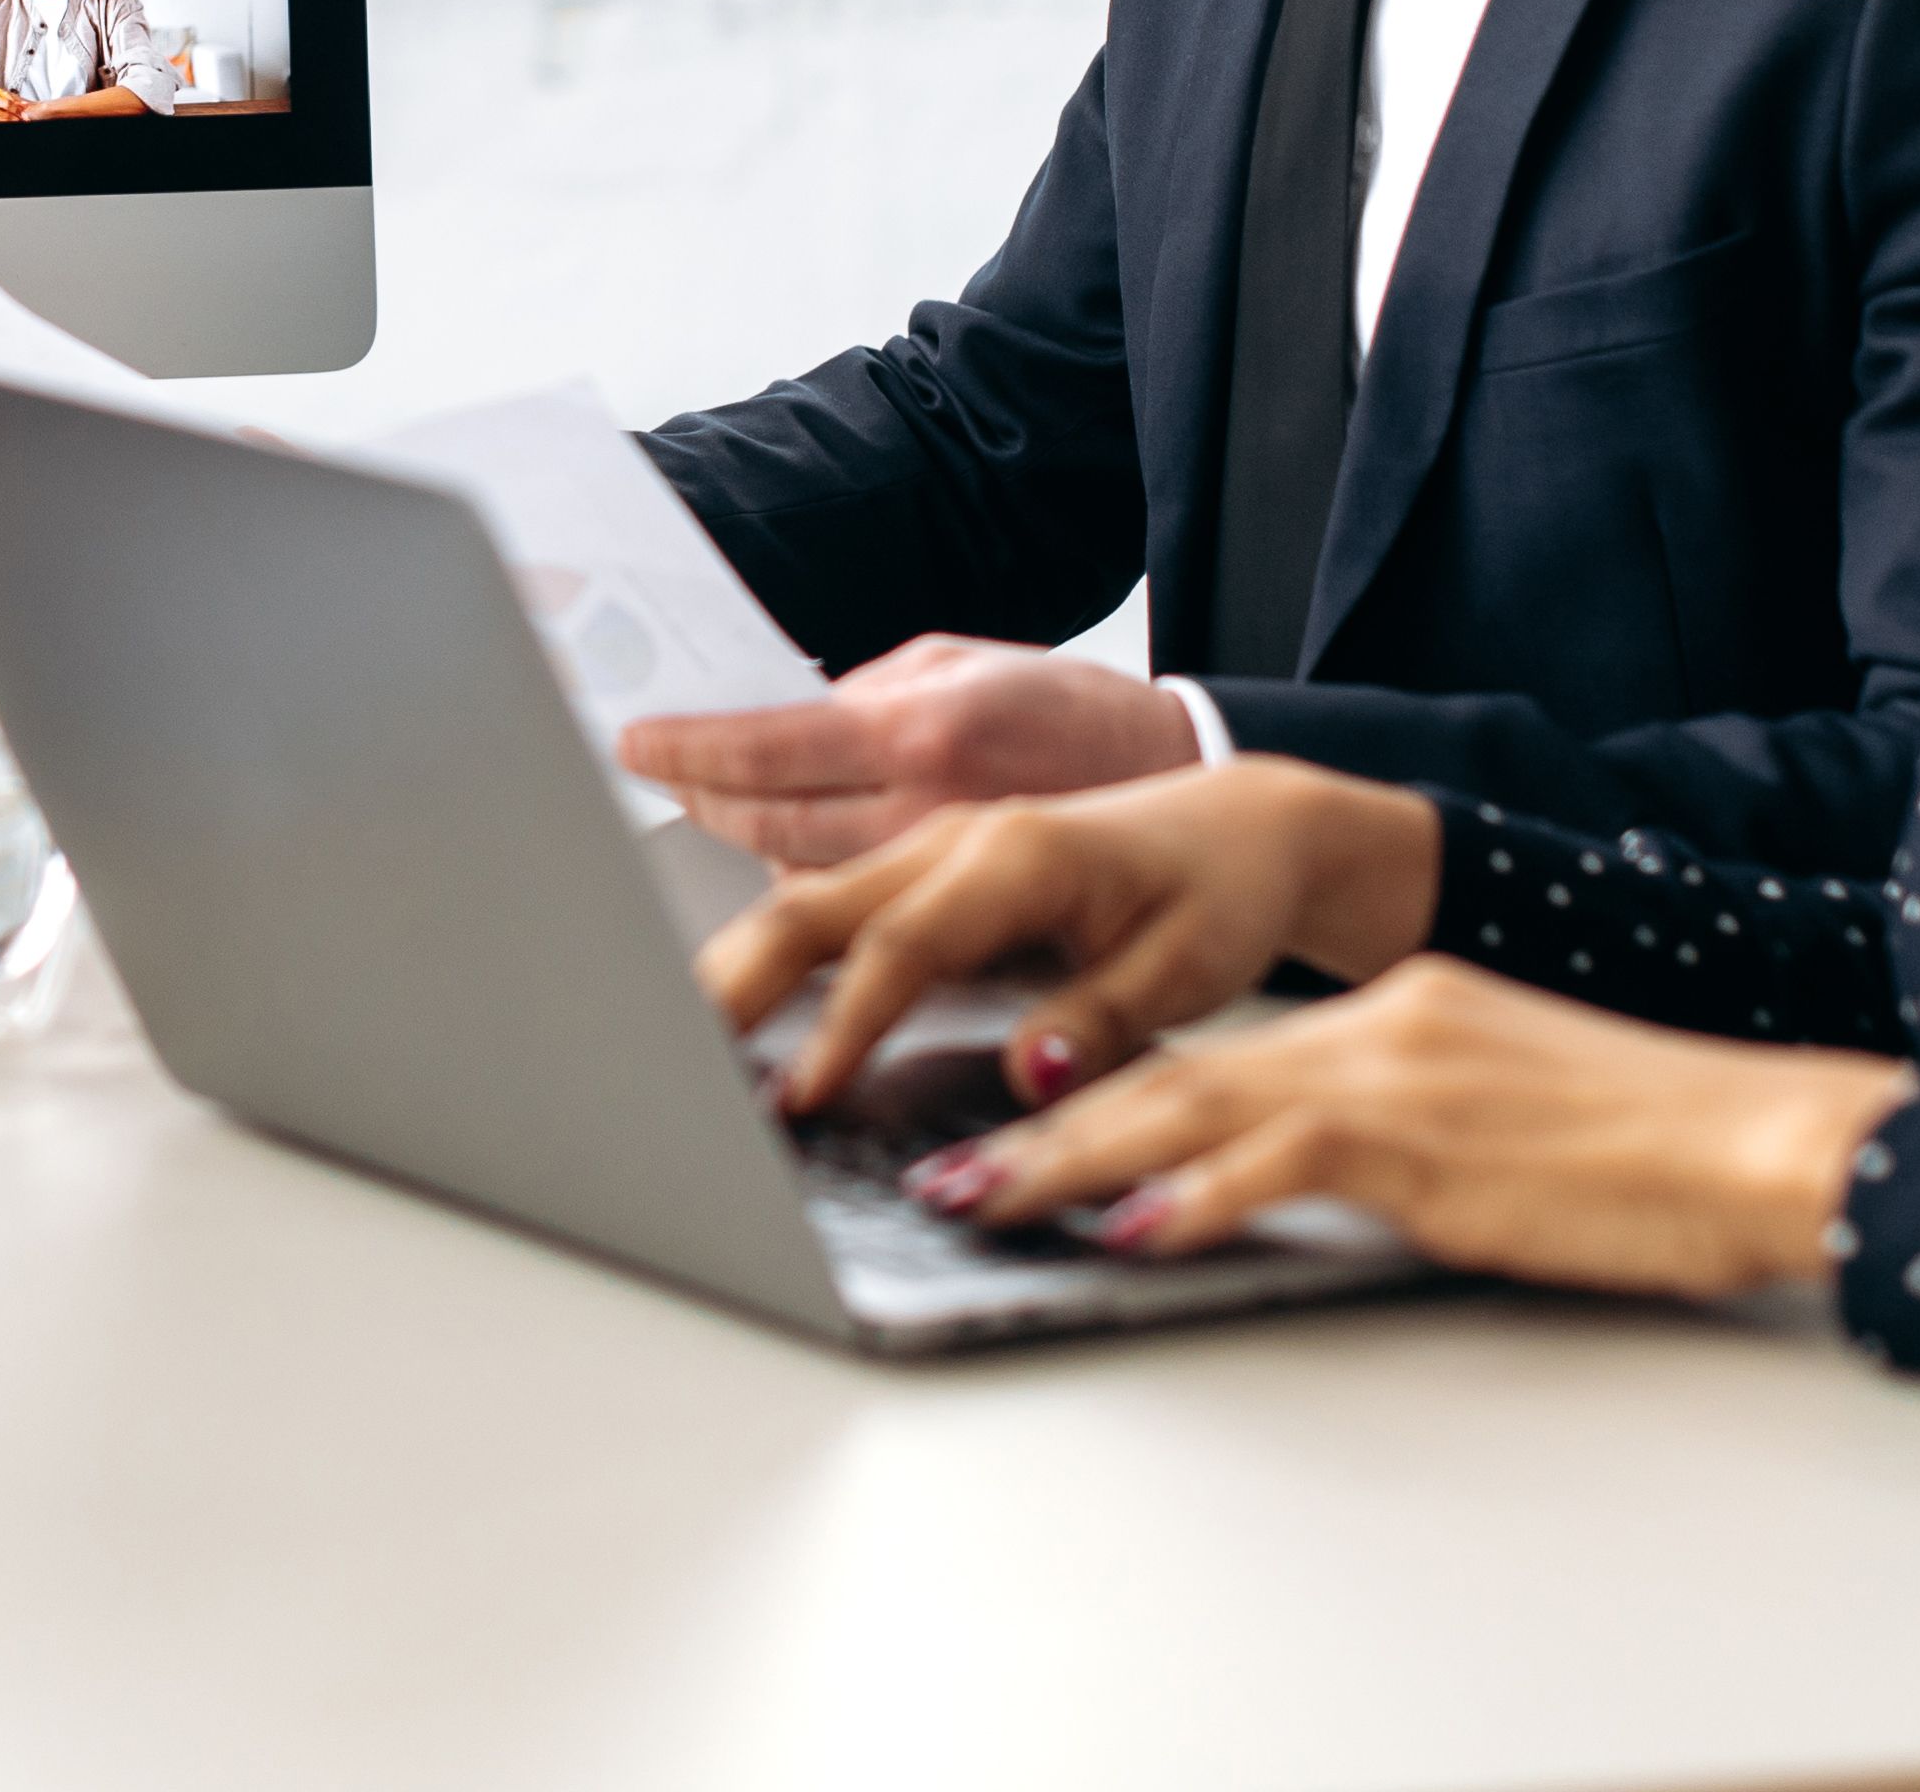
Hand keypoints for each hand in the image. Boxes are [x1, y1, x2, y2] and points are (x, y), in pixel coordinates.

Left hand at [615, 635, 1201, 864]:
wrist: (1193, 788)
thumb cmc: (1076, 714)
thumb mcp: (970, 665)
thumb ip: (872, 690)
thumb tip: (786, 712)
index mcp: (920, 729)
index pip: (769, 747)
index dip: (688, 750)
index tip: (634, 742)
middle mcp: (925, 807)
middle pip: (769, 823)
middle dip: (700, 803)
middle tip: (662, 781)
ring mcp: (943, 874)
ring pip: (805, 874)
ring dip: (748, 849)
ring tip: (715, 807)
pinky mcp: (967, 923)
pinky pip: (860, 908)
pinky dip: (815, 884)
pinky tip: (797, 866)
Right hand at [699, 758, 1443, 1114]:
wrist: (1242, 825)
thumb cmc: (1220, 891)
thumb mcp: (1188, 967)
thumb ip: (1102, 1018)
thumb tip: (1029, 1070)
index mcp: (1020, 852)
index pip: (904, 944)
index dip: (843, 1025)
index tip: (800, 1095)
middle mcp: (960, 834)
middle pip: (815, 901)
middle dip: (737, 979)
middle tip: (677, 1055)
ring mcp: (935, 843)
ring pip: (807, 895)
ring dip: (741, 965)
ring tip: (680, 1040)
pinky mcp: (930, 864)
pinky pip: (834, 901)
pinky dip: (778, 954)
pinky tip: (740, 1006)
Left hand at [904, 958, 1918, 1301]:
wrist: (1760, 1142)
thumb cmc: (1645, 1152)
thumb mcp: (1487, 1122)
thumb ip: (1380, 1135)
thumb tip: (1279, 1180)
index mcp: (1387, 1013)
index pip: (1209, 1048)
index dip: (1096, 1090)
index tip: (1005, 1122)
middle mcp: (1372, 1024)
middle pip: (1167, 1069)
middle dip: (1041, 1124)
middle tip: (936, 1168)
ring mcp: (1395, 1072)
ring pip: (1189, 1105)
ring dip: (1070, 1159)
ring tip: (974, 1197)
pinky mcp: (1426, 1136)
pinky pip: (1279, 1162)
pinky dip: (1193, 1194)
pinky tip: (1128, 1229)